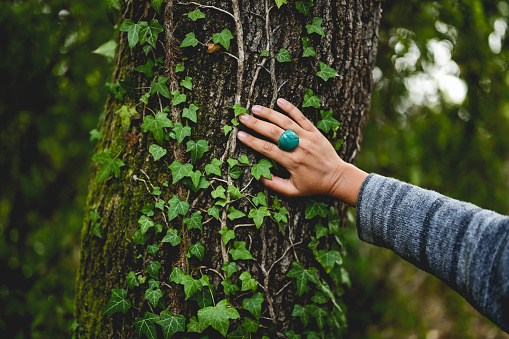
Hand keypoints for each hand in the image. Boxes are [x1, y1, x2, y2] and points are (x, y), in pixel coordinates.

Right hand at [236, 98, 367, 205]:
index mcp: (292, 162)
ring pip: (285, 122)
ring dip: (268, 114)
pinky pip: (301, 117)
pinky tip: (279, 101)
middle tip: (242, 118)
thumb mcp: (293, 191)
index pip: (267, 149)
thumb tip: (259, 176)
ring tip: (254, 108)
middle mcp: (299, 147)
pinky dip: (290, 108)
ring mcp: (308, 137)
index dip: (252, 141)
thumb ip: (274, 185)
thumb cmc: (313, 185)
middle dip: (256, 124)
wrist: (337, 177)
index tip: (240, 135)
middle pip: (273, 132)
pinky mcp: (315, 131)